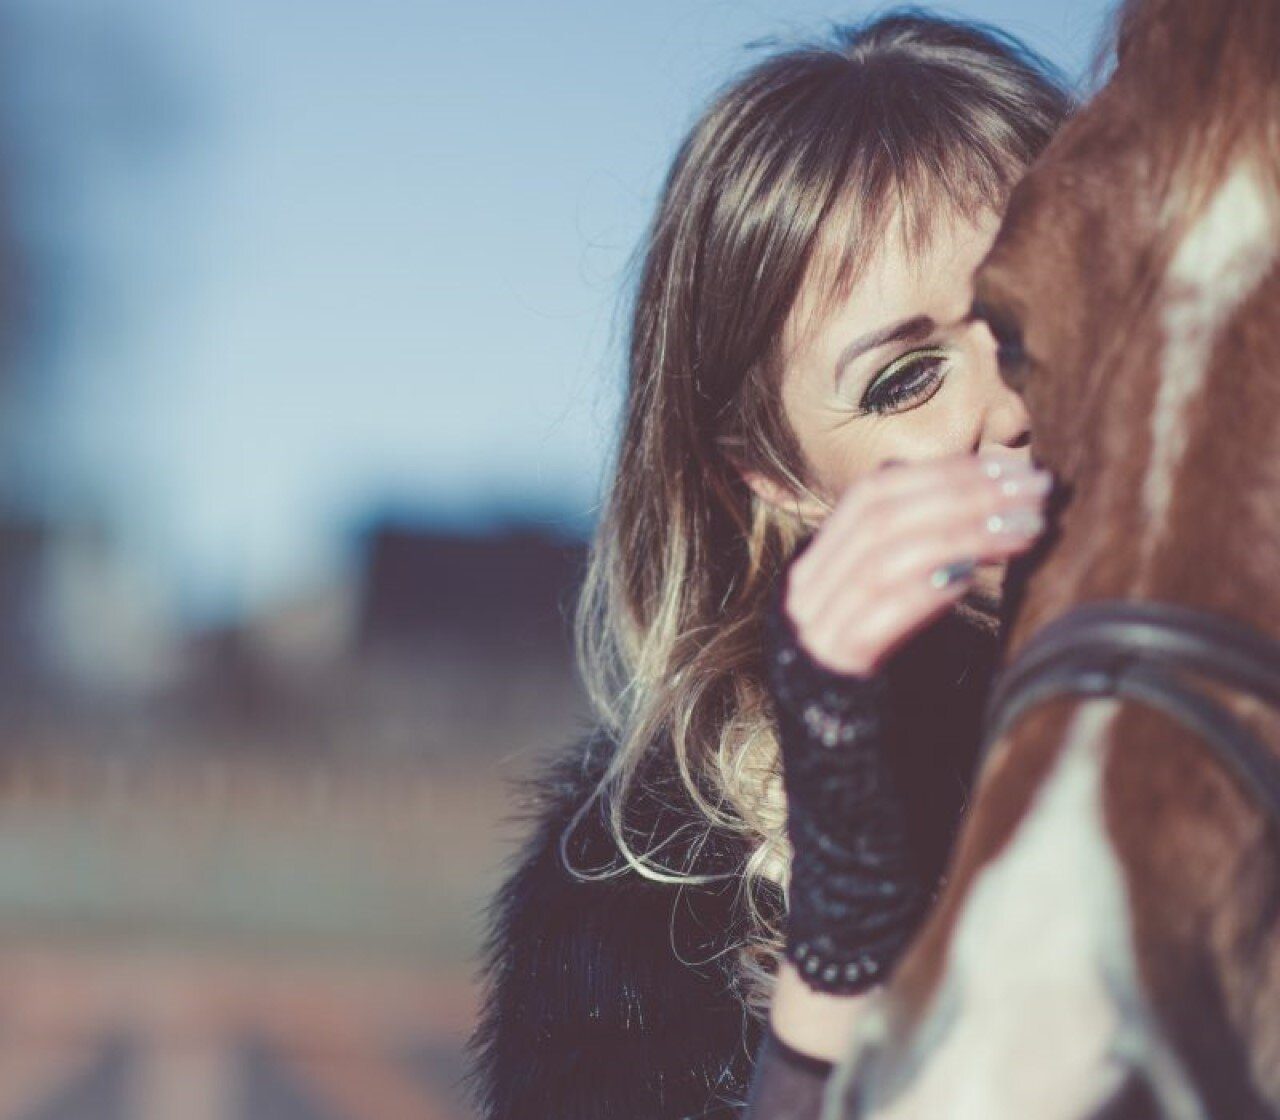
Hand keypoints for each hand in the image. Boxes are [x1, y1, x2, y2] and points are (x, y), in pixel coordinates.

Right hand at [760, 453, 1051, 994]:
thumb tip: (1006, 512)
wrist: (862, 841)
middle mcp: (800, 601)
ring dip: (960, 528)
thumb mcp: (928, 641)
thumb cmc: (907, 742)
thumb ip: (941, 578)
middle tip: (1037, 488)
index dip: (947, 472)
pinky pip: (873, 614)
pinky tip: (974, 572)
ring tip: (1028, 524)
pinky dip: (925, 585)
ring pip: (879, 552)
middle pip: (878, 511)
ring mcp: (805, 641)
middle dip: (963, 490)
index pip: (873, 496)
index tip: (1019, 467)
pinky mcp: (823, 684)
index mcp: (818, 582)